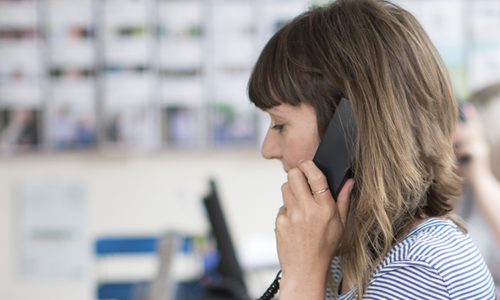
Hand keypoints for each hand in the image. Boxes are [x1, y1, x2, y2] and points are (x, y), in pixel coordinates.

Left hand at [276, 160, 353, 298]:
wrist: (305, 269)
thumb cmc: (325, 247)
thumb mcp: (341, 224)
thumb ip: (344, 200)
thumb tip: (348, 181)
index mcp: (325, 208)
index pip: (316, 176)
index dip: (309, 165)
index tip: (308, 164)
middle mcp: (307, 210)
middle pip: (293, 175)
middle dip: (297, 174)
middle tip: (301, 180)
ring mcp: (291, 216)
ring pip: (285, 188)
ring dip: (291, 190)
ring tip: (300, 202)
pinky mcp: (279, 222)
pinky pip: (281, 206)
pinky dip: (287, 209)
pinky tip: (295, 221)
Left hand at [454, 103, 490, 185]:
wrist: (479, 184)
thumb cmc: (465, 170)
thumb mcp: (459, 155)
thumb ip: (454, 145)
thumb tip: (444, 136)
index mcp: (477, 141)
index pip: (475, 125)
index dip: (472, 115)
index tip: (467, 106)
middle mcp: (481, 142)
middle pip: (471, 129)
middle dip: (460, 129)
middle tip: (451, 133)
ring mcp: (482, 148)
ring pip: (468, 136)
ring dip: (458, 141)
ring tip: (454, 148)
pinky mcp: (480, 155)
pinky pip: (467, 147)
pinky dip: (461, 151)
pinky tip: (459, 157)